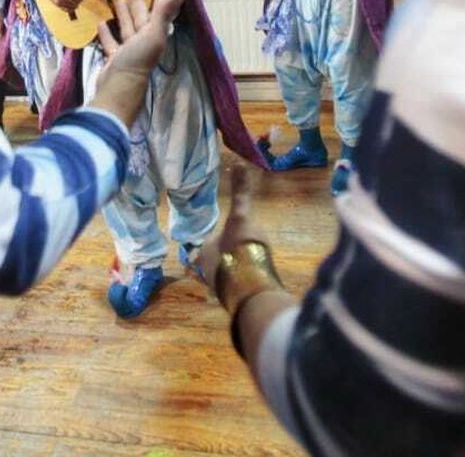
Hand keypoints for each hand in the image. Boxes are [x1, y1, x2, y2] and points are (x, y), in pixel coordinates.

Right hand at [89, 0, 183, 127]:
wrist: (119, 87)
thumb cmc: (137, 59)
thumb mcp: (152, 35)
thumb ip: (162, 15)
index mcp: (155, 37)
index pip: (158, 15)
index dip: (160, 3)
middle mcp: (144, 43)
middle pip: (141, 19)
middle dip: (138, 5)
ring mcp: (129, 51)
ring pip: (126, 29)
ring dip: (123, 15)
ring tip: (118, 0)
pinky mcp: (115, 59)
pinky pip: (111, 42)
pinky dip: (107, 33)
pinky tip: (101, 22)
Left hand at [196, 161, 269, 291]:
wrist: (250, 285)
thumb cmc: (240, 247)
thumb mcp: (241, 215)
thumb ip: (240, 193)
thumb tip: (237, 163)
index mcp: (205, 253)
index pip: (206, 247)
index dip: (216, 243)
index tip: (227, 242)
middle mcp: (208, 273)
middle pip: (216, 264)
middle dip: (228, 260)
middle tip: (242, 255)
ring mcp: (221, 290)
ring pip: (227, 280)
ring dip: (237, 275)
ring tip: (252, 268)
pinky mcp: (236, 302)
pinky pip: (239, 291)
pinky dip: (246, 287)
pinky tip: (258, 284)